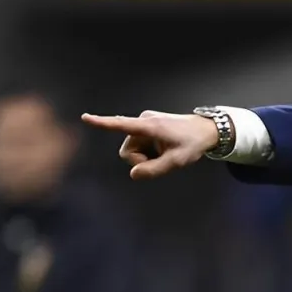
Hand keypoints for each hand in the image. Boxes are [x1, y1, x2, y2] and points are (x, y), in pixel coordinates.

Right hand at [81, 111, 219, 179]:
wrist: (206, 130)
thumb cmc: (192, 143)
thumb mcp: (177, 161)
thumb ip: (154, 170)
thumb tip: (134, 174)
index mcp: (149, 126)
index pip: (122, 125)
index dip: (102, 123)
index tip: (85, 118)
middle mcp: (144, 121)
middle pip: (127, 150)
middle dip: (140, 160)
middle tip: (162, 160)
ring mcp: (145, 122)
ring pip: (133, 149)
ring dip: (146, 156)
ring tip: (165, 153)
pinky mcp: (147, 125)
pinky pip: (140, 144)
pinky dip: (149, 151)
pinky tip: (163, 149)